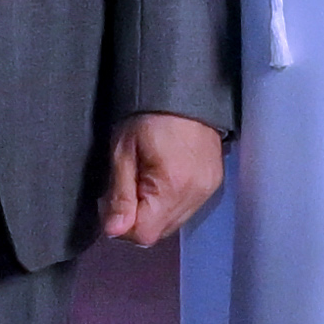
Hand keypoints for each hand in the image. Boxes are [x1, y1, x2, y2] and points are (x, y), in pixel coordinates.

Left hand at [99, 112, 226, 246]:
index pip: (144, 234)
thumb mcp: (123, 151)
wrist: (184, 89)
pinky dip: (169, 203)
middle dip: (135, 219)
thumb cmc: (146, 117)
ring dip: (152, 212)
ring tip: (142, 181)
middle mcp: (195, 196)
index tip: (108, 200)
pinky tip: (161, 180)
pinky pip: (186, 210)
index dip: (121, 226)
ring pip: (172, 223)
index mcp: (172, 187)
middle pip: (158, 232)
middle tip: (124, 187)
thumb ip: (120, 195)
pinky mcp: (215, 184)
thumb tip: (112, 233)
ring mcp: (208, 191)